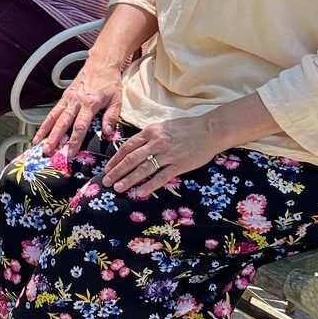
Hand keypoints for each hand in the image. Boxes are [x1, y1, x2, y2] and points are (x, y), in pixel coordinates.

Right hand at [32, 56, 123, 152]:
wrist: (101, 63)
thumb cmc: (110, 81)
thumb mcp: (117, 99)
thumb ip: (111, 117)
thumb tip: (107, 133)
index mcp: (90, 103)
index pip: (80, 126)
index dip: (74, 141)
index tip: (69, 153)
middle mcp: (76, 101)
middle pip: (62, 123)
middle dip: (54, 138)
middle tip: (47, 151)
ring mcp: (68, 98)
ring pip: (54, 117)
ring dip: (45, 130)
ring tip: (37, 142)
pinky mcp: (65, 96)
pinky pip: (54, 111)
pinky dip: (46, 121)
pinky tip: (41, 130)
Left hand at [100, 115, 219, 199]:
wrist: (210, 130)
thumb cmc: (187, 127)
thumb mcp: (164, 126)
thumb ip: (149, 136)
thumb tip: (134, 147)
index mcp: (151, 131)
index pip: (128, 146)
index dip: (116, 159)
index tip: (108, 168)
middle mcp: (157, 142)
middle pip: (131, 159)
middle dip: (117, 171)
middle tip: (107, 181)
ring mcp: (168, 154)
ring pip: (144, 169)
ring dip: (129, 179)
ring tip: (118, 188)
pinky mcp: (179, 165)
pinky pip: (161, 177)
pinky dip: (149, 185)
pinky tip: (140, 192)